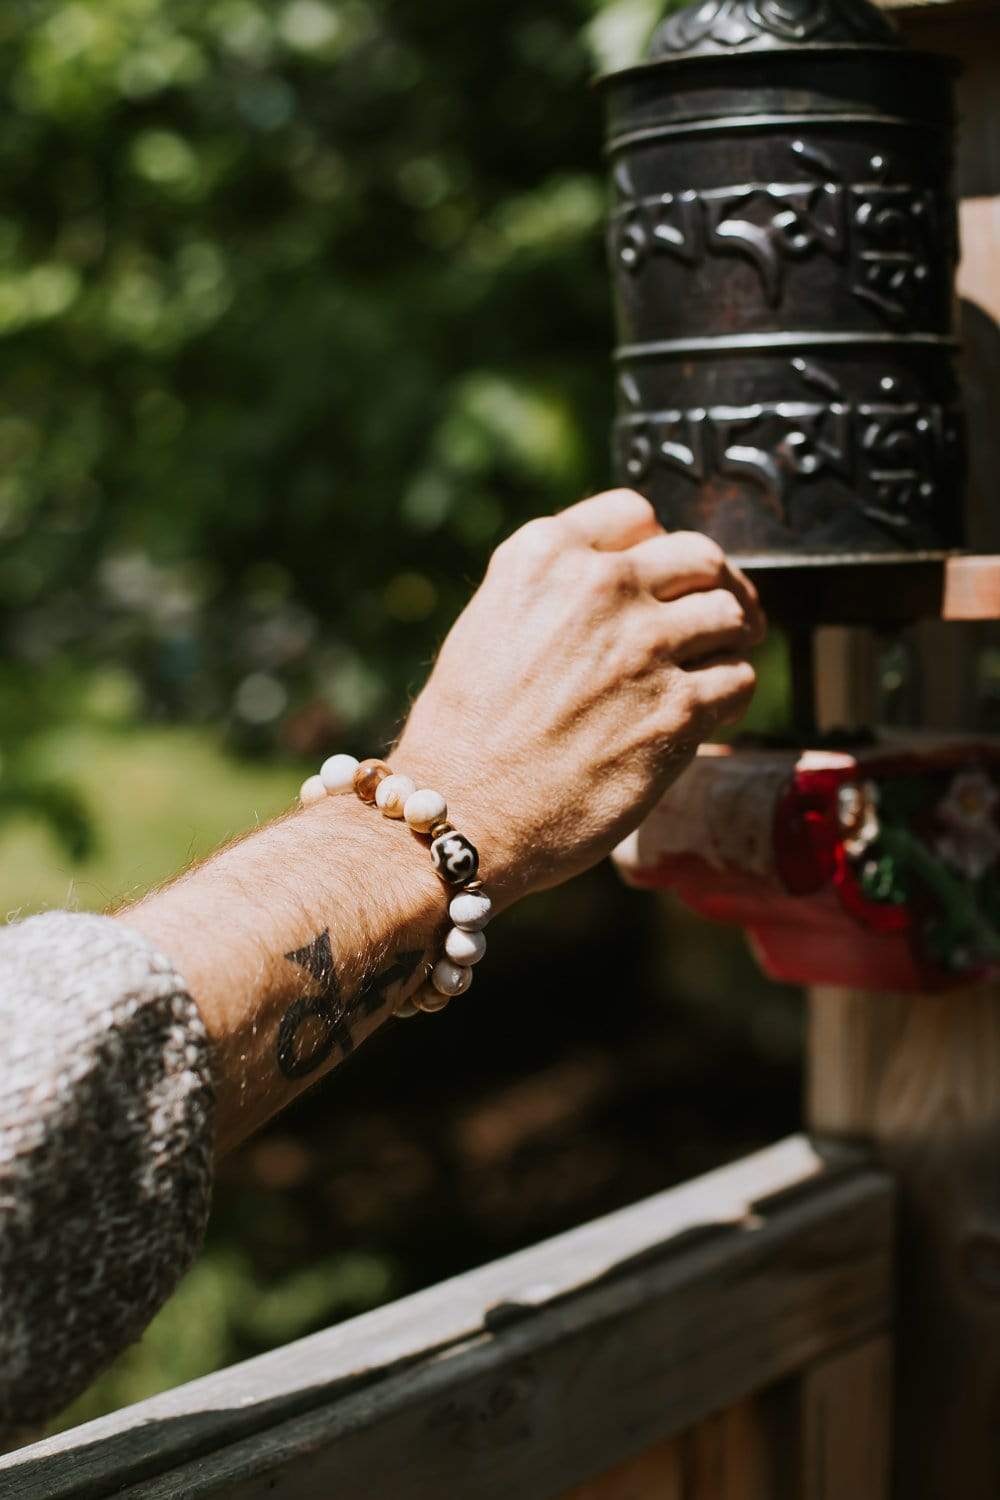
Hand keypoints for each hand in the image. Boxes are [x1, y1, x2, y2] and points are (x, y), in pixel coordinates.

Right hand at [394, 490, 764, 906]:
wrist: (465, 809)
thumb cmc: (466, 732)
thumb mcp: (490, 623)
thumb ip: (555, 591)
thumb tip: (616, 587)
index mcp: (546, 555)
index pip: (636, 513)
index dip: (655, 545)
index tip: (660, 576)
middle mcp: (601, 586)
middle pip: (700, 556)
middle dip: (715, 585)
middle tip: (721, 613)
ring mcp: (646, 645)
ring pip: (731, 614)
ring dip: (730, 639)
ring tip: (717, 663)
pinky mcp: (680, 707)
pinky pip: (740, 679)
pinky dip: (730, 694)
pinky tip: (707, 713)